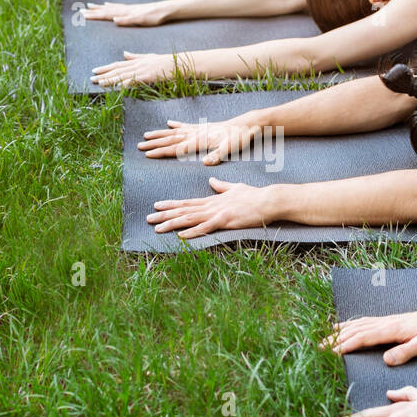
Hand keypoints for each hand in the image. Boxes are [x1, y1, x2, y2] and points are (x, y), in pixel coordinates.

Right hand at [81, 1, 172, 26]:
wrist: (166, 9)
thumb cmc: (155, 17)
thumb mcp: (141, 20)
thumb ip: (127, 20)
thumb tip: (114, 20)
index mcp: (125, 13)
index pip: (106, 14)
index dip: (94, 15)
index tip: (83, 15)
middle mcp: (125, 9)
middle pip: (105, 9)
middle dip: (93, 11)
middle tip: (81, 11)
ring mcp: (128, 8)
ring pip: (110, 6)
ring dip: (99, 7)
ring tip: (90, 5)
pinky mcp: (133, 8)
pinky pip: (117, 6)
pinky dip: (110, 5)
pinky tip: (108, 3)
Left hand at [91, 51, 188, 87]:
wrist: (178, 63)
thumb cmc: (166, 62)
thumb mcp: (149, 57)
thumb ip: (135, 56)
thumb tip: (124, 53)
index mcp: (136, 61)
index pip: (117, 64)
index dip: (105, 68)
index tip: (95, 71)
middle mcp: (137, 64)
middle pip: (117, 70)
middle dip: (103, 74)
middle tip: (91, 78)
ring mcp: (142, 70)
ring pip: (122, 75)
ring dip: (110, 79)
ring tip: (99, 83)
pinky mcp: (148, 76)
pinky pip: (134, 80)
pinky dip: (125, 83)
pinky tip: (117, 87)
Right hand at [138, 118, 265, 164]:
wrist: (247, 124)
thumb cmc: (239, 138)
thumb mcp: (231, 149)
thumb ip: (218, 155)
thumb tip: (206, 163)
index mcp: (199, 141)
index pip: (176, 148)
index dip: (161, 152)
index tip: (147, 154)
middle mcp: (196, 134)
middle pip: (170, 139)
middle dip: (154, 143)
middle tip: (139, 146)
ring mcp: (198, 129)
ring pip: (174, 132)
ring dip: (160, 134)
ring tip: (146, 135)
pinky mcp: (203, 127)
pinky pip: (185, 126)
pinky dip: (176, 125)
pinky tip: (169, 123)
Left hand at [148, 177, 277, 238]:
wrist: (268, 200)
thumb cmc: (254, 196)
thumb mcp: (235, 188)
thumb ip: (221, 186)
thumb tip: (211, 181)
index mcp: (212, 200)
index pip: (186, 203)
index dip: (170, 205)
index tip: (156, 206)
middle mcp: (211, 206)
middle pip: (183, 211)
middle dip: (164, 215)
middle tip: (147, 218)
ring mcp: (217, 213)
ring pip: (190, 219)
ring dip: (172, 224)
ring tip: (157, 228)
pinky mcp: (225, 220)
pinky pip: (205, 227)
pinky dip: (192, 232)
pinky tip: (181, 236)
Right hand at [322, 302, 416, 365]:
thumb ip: (405, 352)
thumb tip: (386, 360)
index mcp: (391, 330)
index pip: (363, 338)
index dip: (346, 345)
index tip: (330, 352)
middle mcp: (384, 323)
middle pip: (355, 330)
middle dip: (336, 339)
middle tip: (318, 348)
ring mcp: (384, 320)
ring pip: (357, 325)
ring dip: (339, 332)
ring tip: (324, 339)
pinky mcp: (387, 321)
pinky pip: (363, 321)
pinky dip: (349, 324)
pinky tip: (342, 327)